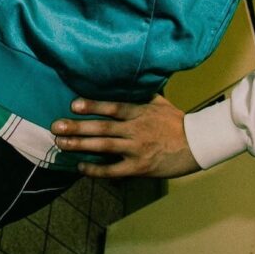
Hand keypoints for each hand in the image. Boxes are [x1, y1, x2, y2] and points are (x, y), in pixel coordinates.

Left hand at [51, 97, 199, 178]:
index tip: (73, 104)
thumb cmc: (179, 122)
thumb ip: (142, 95)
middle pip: (102, 127)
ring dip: (81, 145)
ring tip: (61, 143)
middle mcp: (136, 129)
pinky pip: (114, 170)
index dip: (93, 105)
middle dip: (77, 127)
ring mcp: (137, 149)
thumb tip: (128, 84)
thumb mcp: (161, 103)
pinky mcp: (140, 167)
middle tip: (56, 126)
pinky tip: (81, 167)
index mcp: (140, 112)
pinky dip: (96, 169)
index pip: (113, 108)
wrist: (198, 144)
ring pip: (104, 146)